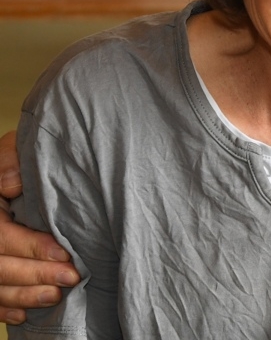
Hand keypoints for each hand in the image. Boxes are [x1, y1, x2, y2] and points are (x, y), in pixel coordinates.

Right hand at [0, 132, 78, 322]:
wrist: (15, 171)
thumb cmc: (19, 159)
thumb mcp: (16, 150)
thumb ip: (12, 162)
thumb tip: (11, 183)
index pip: (1, 236)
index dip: (31, 247)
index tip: (64, 254)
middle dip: (34, 275)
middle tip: (70, 279)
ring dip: (22, 296)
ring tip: (55, 296)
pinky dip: (2, 309)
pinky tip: (24, 314)